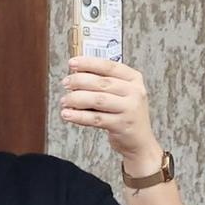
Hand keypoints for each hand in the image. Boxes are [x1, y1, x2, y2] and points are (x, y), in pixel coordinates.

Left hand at [60, 57, 162, 173]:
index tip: (72, 63)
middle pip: (102, 83)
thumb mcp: (121, 93)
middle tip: (65, 83)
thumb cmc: (125, 113)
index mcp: (134, 79)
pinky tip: (67, 114)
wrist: (139, 140)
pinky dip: (78, 116)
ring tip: (64, 101)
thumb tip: (76, 73)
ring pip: (98, 100)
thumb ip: (103, 82)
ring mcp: (130, 109)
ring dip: (76, 99)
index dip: (89, 63)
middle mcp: (135, 92)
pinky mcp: (122, 125)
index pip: (109, 66)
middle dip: (79, 81)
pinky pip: (96, 118)